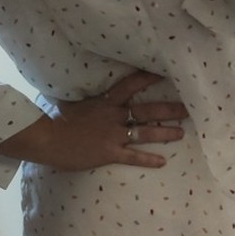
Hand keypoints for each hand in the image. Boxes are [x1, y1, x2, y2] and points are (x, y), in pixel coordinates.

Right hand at [0, 71, 186, 170]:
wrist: (46, 138)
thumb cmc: (53, 120)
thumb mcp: (70, 103)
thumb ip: (83, 99)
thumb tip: (83, 92)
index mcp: (104, 101)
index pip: (130, 85)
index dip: (148, 78)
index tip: (164, 73)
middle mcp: (113, 116)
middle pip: (147, 110)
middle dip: (169, 109)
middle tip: (188, 108)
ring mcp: (113, 135)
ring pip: (145, 132)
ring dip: (164, 133)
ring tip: (181, 133)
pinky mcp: (109, 153)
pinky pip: (133, 156)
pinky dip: (148, 159)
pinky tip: (162, 162)